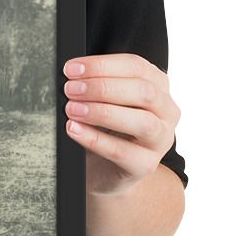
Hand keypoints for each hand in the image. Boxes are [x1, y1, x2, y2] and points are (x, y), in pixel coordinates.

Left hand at [63, 54, 180, 195]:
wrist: (105, 170)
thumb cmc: (107, 128)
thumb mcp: (105, 101)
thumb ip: (95, 84)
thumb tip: (71, 73)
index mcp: (158, 87)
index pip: (136, 66)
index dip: (102, 65)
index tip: (72, 68)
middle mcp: (166, 111)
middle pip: (143, 91)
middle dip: (102, 87)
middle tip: (71, 89)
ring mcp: (160, 140)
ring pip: (142, 122)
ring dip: (102, 112)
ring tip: (72, 110)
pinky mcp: (145, 164)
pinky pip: (122, 151)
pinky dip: (95, 139)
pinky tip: (74, 129)